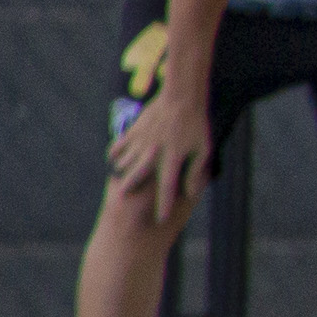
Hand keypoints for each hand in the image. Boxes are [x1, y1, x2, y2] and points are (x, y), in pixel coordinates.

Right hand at [110, 95, 214, 221]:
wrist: (181, 97)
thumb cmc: (196, 125)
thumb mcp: (203, 149)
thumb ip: (196, 172)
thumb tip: (191, 194)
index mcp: (173, 157)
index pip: (168, 186)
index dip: (164, 204)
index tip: (160, 219)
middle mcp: (154, 151)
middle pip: (136, 176)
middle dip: (129, 190)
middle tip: (122, 201)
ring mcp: (141, 141)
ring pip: (124, 162)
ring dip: (122, 172)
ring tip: (121, 182)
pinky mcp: (133, 131)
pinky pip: (117, 147)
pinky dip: (114, 155)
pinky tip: (116, 161)